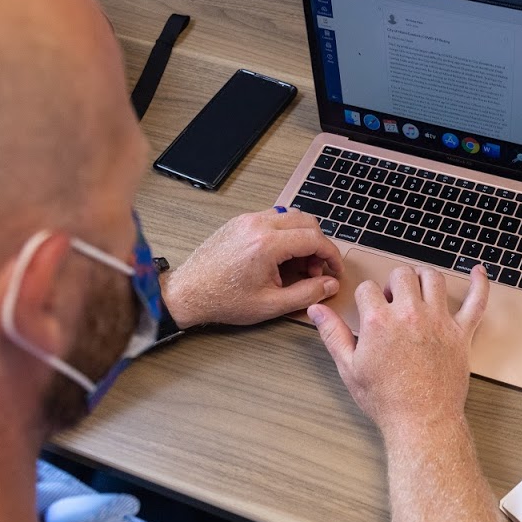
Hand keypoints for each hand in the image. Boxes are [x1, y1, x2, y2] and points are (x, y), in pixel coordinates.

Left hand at [162, 208, 343, 326]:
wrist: (188, 293)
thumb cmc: (222, 299)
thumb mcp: (271, 304)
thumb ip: (306, 293)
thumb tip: (329, 285)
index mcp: (267, 244)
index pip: (314, 238)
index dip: (331, 255)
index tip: (334, 269)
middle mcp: (257, 225)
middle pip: (307, 222)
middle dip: (318, 246)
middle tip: (314, 271)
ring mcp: (247, 220)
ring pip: (291, 217)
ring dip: (302, 238)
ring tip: (296, 266)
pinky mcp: (239, 222)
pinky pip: (273, 219)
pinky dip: (285, 234)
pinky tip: (280, 258)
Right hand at [309, 264, 488, 440]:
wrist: (421, 421)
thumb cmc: (386, 399)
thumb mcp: (349, 368)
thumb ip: (333, 334)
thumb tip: (317, 310)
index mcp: (380, 321)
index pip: (368, 288)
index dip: (366, 298)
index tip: (369, 310)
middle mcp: (410, 314)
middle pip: (402, 275)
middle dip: (394, 284)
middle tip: (393, 302)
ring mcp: (439, 321)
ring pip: (432, 278)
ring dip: (423, 278)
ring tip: (418, 288)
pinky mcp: (461, 332)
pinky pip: (476, 301)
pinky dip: (479, 284)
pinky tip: (478, 272)